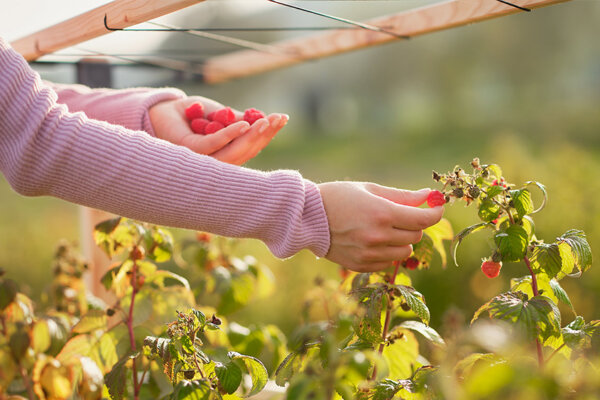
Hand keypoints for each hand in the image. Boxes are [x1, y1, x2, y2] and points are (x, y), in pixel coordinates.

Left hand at [148, 96, 287, 164]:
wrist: (159, 110)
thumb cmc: (190, 114)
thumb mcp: (219, 114)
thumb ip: (237, 120)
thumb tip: (261, 121)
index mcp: (225, 156)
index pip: (251, 148)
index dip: (269, 134)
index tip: (283, 118)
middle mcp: (215, 164)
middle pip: (246, 152)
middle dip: (265, 135)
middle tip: (280, 119)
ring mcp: (202, 161)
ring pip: (234, 152)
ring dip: (252, 136)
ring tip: (266, 121)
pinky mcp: (189, 152)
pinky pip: (214, 145)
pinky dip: (230, 134)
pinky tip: (243, 124)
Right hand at [318, 182, 443, 271]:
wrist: (306, 218)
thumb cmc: (338, 197)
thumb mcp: (370, 190)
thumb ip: (402, 196)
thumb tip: (429, 195)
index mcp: (382, 213)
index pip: (423, 219)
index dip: (435, 213)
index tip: (437, 208)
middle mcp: (378, 236)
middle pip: (416, 235)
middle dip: (414, 224)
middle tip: (401, 215)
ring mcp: (369, 253)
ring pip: (405, 251)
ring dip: (402, 240)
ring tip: (384, 229)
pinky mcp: (361, 265)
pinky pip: (388, 262)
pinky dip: (387, 252)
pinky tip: (372, 241)